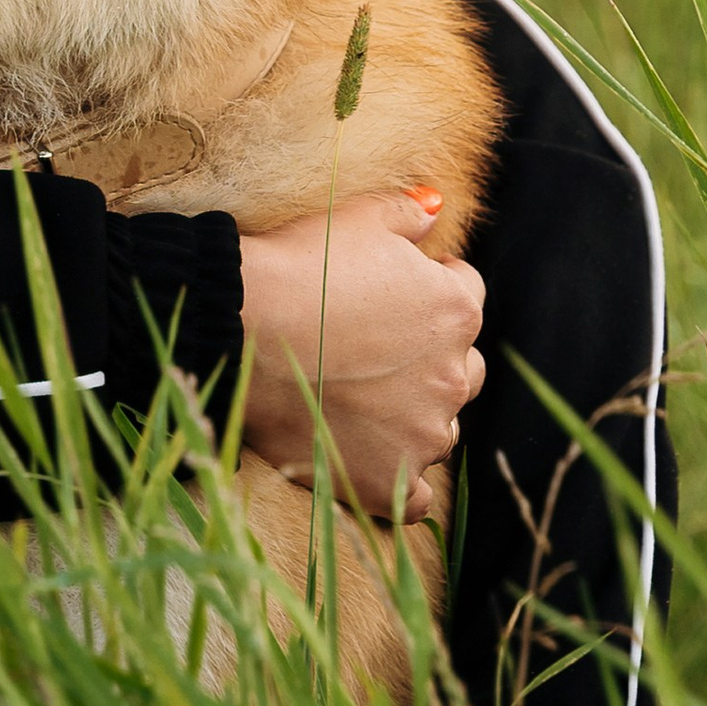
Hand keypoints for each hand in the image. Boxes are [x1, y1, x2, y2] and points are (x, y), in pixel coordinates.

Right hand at [236, 185, 486, 523]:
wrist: (241, 328)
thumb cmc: (299, 266)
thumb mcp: (356, 219)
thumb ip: (406, 214)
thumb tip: (436, 207)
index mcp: (455, 310)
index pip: (464, 296)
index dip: (426, 291)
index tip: (389, 296)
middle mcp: (453, 375)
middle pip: (461, 367)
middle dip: (430, 358)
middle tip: (374, 351)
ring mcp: (422, 433)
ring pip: (439, 428)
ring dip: (414, 417)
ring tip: (362, 402)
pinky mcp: (387, 479)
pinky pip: (414, 498)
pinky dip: (401, 484)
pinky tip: (373, 464)